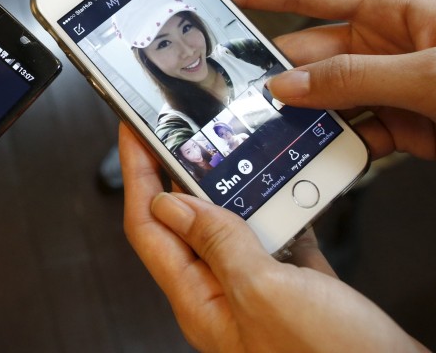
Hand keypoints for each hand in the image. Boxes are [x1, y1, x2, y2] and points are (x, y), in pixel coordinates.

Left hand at [119, 124, 420, 351]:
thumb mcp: (265, 293)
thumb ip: (218, 245)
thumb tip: (173, 205)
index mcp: (200, 302)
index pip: (149, 226)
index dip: (137, 174)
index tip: (133, 133)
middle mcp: (224, 301)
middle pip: (187, 225)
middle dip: (183, 175)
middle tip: (185, 133)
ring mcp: (262, 300)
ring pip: (235, 231)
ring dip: (239, 192)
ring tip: (241, 154)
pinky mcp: (301, 299)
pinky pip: (278, 245)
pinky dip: (281, 215)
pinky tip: (291, 194)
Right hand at [217, 0, 435, 188]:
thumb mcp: (432, 78)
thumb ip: (355, 79)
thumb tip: (287, 86)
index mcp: (392, 7)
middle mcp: (384, 41)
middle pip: (309, 53)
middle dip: (270, 72)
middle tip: (226, 92)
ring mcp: (392, 83)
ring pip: (325, 96)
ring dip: (298, 115)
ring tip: (258, 132)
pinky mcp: (402, 122)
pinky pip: (351, 130)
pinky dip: (332, 146)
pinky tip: (312, 159)